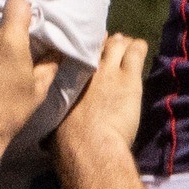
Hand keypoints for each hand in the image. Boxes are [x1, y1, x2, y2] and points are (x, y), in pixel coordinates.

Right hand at [54, 32, 149, 164]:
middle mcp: (86, 68)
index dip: (85, 52)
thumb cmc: (68, 142)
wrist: (90, 146)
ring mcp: (108, 69)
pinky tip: (140, 50)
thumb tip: (48, 129)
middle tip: (111, 53)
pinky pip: (137, 50)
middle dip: (105, 45)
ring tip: (128, 52)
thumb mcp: (54, 122)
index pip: (76, 53)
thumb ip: (57, 113)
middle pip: (98, 44)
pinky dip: (139, 48)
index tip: (89, 56)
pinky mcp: (129, 76)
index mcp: (67, 77)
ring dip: (124, 45)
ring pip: (118, 42)